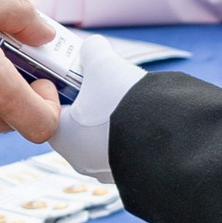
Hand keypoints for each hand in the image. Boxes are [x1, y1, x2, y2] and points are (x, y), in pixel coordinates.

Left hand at [56, 32, 147, 184]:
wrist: (170, 136)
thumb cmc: (126, 103)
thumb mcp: (104, 64)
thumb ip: (92, 51)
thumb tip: (92, 47)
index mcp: (62, 137)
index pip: (51, 107)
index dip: (65, 86)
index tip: (81, 74)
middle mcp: (79, 160)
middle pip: (79, 121)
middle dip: (93, 101)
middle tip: (109, 84)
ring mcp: (107, 170)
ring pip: (103, 136)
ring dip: (114, 118)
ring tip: (131, 101)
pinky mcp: (131, 174)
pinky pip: (125, 148)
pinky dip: (131, 133)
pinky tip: (145, 118)